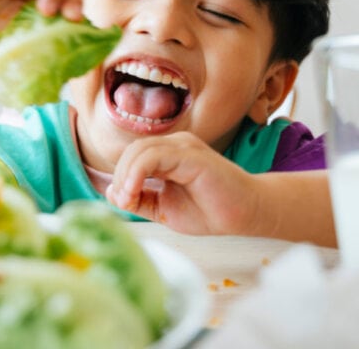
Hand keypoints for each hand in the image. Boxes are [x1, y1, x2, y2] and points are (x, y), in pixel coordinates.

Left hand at [106, 131, 258, 234]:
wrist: (247, 214)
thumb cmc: (210, 210)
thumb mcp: (164, 208)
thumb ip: (140, 199)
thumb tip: (111, 192)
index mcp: (168, 154)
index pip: (132, 155)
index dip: (120, 177)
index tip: (121, 202)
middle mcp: (175, 144)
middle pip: (133, 150)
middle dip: (120, 176)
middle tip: (123, 201)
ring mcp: (184, 146)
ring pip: (141, 149)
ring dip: (126, 175)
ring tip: (128, 198)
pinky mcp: (192, 155)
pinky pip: (155, 155)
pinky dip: (138, 171)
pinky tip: (135, 191)